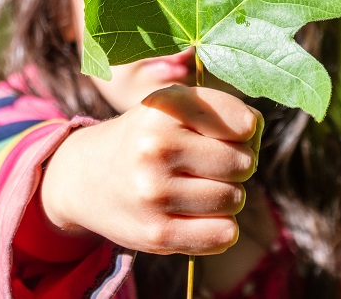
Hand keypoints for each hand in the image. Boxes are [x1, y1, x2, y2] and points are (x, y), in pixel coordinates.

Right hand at [40, 85, 262, 254]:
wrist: (85, 176)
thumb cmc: (147, 137)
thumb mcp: (173, 106)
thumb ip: (222, 111)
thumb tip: (255, 132)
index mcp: (165, 107)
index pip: (243, 123)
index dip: (244, 132)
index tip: (225, 134)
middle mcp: (156, 147)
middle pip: (244, 164)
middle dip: (236, 165)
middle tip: (208, 165)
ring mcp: (155, 192)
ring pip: (235, 199)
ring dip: (226, 197)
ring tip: (196, 188)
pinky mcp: (157, 233)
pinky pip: (224, 234)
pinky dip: (220, 228)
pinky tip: (197, 215)